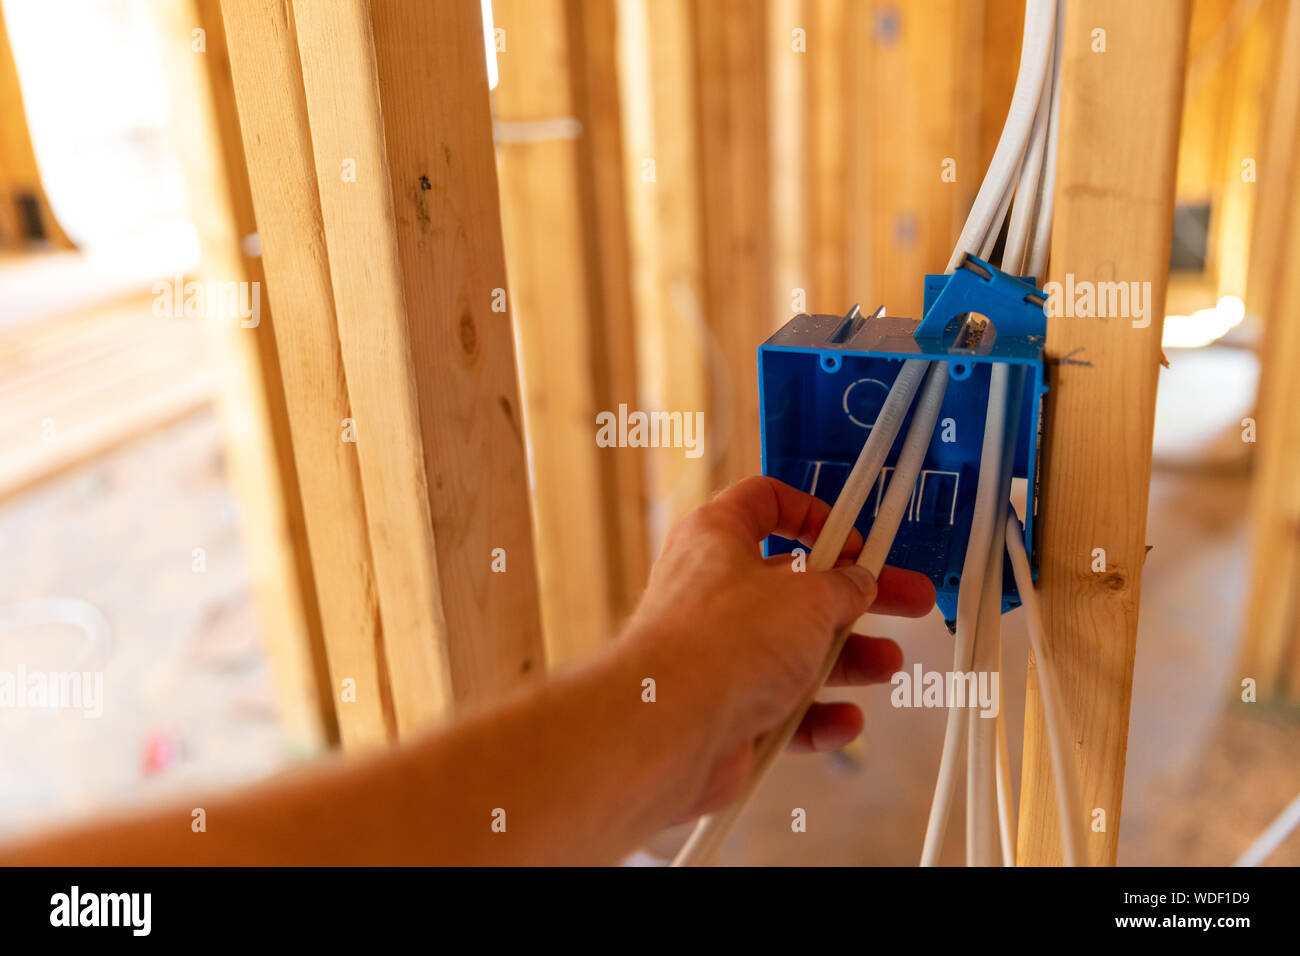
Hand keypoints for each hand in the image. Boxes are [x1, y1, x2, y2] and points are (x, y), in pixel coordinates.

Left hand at [622, 475, 934, 816]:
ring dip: (847, 659)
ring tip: (885, 663)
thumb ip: (842, 588)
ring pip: (793, 651)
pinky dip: (817, 716)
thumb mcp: (807, 596)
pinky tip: (844, 719)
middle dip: (856, 596)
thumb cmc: (718, 643)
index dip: (813, 514)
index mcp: (717, 539)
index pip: (763, 503)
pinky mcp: (724, 709)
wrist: (667, 728)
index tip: (853, 538)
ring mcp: (717, 654)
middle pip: (795, 584)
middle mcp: (711, 592)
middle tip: (906, 599)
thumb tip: (857, 585)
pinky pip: (781, 708)